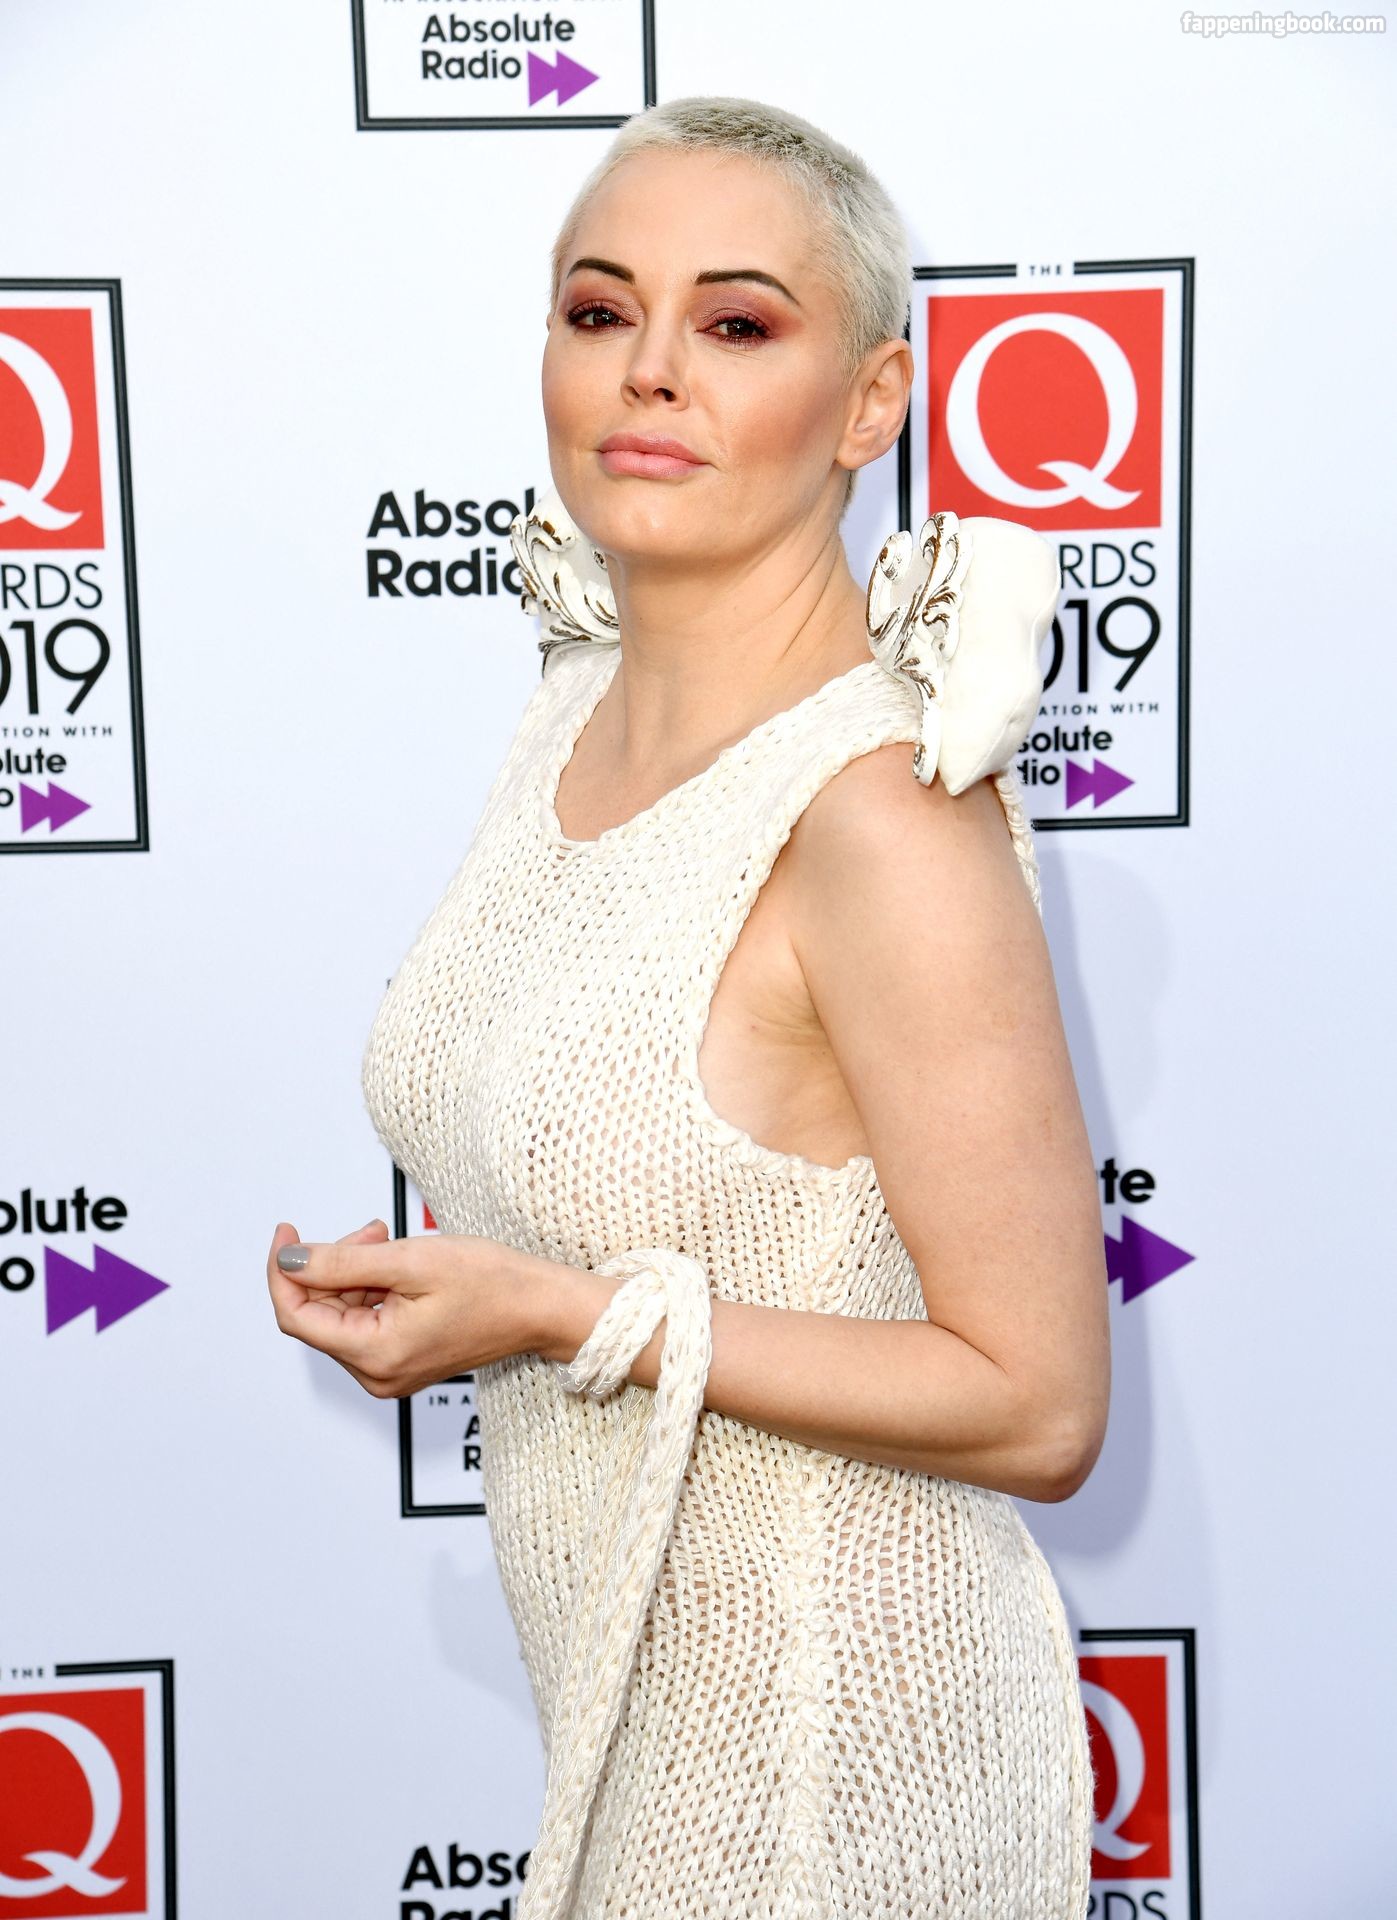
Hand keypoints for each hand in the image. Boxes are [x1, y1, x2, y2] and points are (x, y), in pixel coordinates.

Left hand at [266, 1218, 557, 1398]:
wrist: (541, 1307)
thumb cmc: (492, 1284)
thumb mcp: (409, 1261)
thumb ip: (341, 1262)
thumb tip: (290, 1261)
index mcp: (376, 1355)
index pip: (297, 1316)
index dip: (283, 1270)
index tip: (287, 1232)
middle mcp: (377, 1374)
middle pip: (320, 1315)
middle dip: (332, 1266)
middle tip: (371, 1232)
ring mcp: (390, 1371)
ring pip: (342, 1314)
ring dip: (354, 1273)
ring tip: (389, 1242)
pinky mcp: (403, 1360)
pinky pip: (365, 1321)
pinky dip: (371, 1288)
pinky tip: (395, 1264)